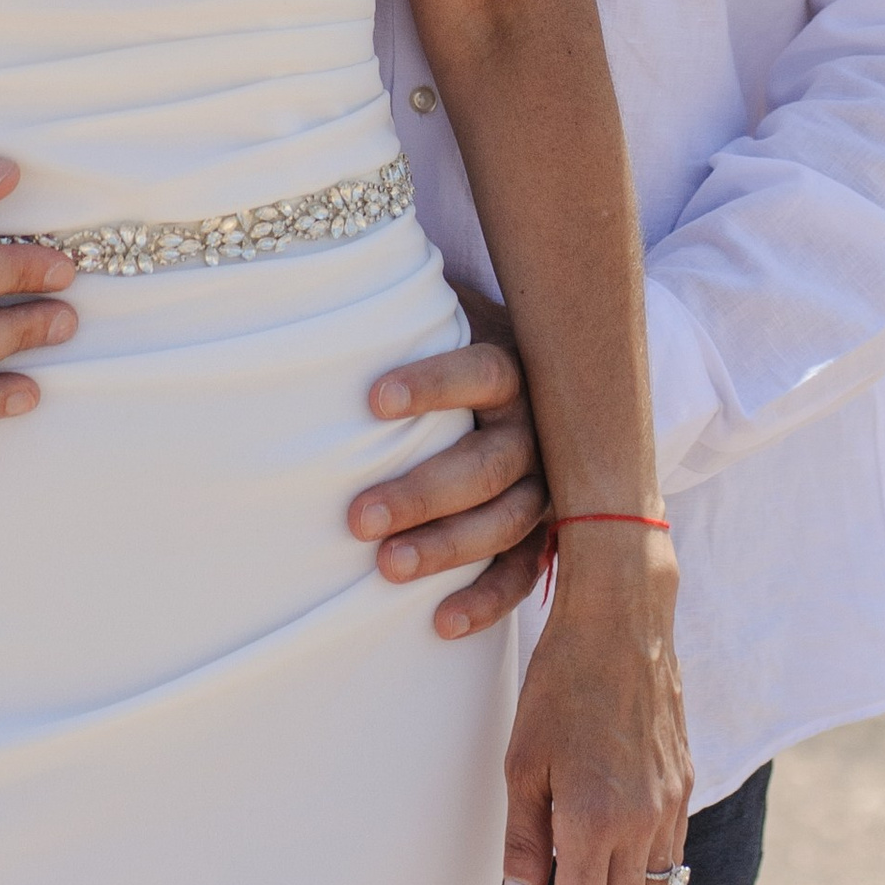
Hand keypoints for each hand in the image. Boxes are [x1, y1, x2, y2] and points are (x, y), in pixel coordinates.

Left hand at [352, 291, 547, 638]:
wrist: (539, 367)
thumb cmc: (460, 336)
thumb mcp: (443, 306)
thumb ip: (405, 298)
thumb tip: (333, 262)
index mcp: (514, 363)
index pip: (479, 372)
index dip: (432, 385)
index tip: (373, 401)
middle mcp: (540, 427)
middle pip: (489, 463)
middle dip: (424, 492)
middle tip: (358, 517)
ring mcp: (550, 481)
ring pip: (507, 520)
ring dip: (448, 547)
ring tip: (385, 567)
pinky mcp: (550, 528)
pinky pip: (527, 571)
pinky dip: (489, 599)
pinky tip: (441, 622)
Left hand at [499, 521, 690, 884]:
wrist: (623, 622)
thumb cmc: (560, 685)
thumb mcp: (522, 763)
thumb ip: (523, 843)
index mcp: (596, 821)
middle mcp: (643, 822)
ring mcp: (672, 805)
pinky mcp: (686, 785)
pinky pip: (669, 857)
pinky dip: (643, 884)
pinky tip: (615, 878)